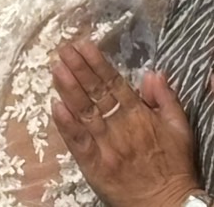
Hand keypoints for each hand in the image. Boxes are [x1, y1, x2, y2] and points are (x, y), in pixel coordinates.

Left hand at [51, 38, 202, 206]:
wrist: (168, 205)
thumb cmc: (174, 166)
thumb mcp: (180, 129)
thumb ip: (166, 100)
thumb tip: (153, 73)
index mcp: (140, 116)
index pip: (115, 84)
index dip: (98, 64)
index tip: (83, 45)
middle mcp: (121, 127)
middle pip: (96, 93)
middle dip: (78, 69)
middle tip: (62, 49)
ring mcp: (106, 145)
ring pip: (84, 112)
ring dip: (69, 89)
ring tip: (56, 68)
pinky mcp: (94, 164)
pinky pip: (78, 141)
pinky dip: (66, 124)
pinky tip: (56, 106)